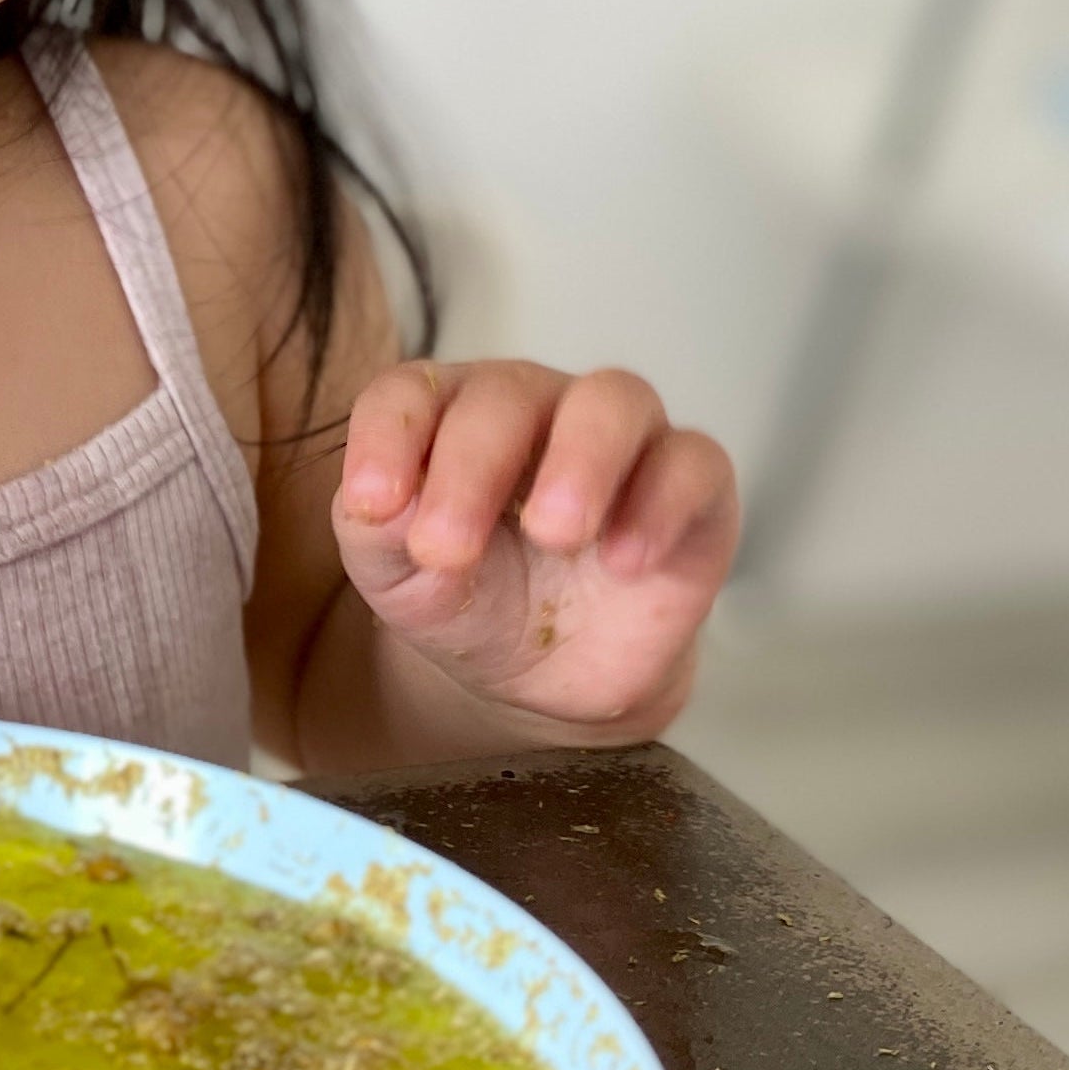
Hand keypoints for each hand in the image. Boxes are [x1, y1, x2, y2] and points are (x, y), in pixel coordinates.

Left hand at [331, 360, 736, 736]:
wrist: (546, 678)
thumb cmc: (467, 600)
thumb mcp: (398, 578)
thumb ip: (376, 534)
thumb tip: (381, 502)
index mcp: (449, 416)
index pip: (411, 390)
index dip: (388, 436)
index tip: (374, 505)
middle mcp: (536, 408)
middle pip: (507, 393)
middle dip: (472, 467)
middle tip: (449, 547)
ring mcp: (619, 440)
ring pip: (614, 399)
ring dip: (582, 459)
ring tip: (556, 533)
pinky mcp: (691, 486)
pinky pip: (694, 462)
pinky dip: (662, 503)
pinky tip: (625, 561)